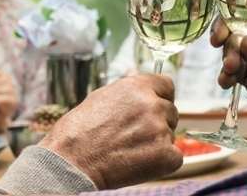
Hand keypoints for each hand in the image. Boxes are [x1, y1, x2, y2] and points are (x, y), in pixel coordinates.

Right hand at [39, 75, 181, 188]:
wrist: (71, 162)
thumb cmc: (79, 131)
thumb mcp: (101, 97)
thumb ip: (128, 91)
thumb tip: (141, 83)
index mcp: (137, 87)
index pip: (167, 86)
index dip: (161, 97)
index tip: (154, 108)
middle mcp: (152, 105)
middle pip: (171, 111)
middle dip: (158, 122)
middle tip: (134, 135)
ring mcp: (160, 130)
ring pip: (170, 135)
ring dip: (157, 142)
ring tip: (130, 149)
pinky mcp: (165, 155)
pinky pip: (175, 156)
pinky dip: (161, 162)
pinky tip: (139, 162)